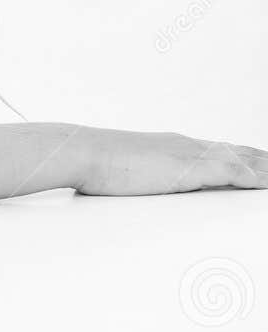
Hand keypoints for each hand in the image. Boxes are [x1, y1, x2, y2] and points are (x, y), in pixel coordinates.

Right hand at [75, 128, 267, 195]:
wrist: (81, 151)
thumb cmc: (93, 162)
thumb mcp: (124, 168)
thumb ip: (141, 175)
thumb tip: (140, 186)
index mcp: (173, 146)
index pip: (220, 150)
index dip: (245, 156)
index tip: (262, 161)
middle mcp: (187, 146)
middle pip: (239, 152)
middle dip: (263, 160)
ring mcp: (190, 154)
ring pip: (244, 159)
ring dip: (266, 167)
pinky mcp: (191, 168)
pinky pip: (236, 171)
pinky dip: (257, 177)